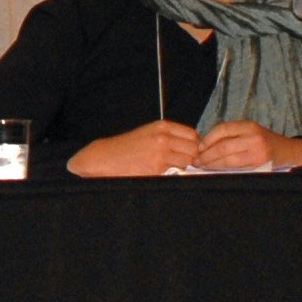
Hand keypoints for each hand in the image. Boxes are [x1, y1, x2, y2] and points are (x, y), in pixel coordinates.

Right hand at [68, 121, 199, 177]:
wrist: (106, 157)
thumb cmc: (127, 147)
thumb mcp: (149, 133)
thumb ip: (170, 136)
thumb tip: (193, 147)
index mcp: (162, 126)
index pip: (193, 135)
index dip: (195, 145)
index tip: (191, 152)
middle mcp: (163, 137)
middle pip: (194, 148)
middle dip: (192, 157)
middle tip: (184, 163)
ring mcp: (160, 153)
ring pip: (188, 162)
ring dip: (184, 167)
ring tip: (171, 168)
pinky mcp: (156, 169)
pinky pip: (176, 172)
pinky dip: (174, 174)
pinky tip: (163, 173)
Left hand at [195, 121, 301, 170]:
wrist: (289, 153)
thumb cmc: (264, 142)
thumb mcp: (250, 131)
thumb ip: (231, 135)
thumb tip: (204, 146)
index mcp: (249, 126)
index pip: (222, 129)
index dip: (207, 139)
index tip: (199, 148)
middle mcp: (254, 138)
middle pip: (223, 146)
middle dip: (206, 155)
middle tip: (196, 161)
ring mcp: (258, 154)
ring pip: (228, 160)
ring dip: (212, 165)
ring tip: (203, 167)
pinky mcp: (260, 167)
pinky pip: (237, 170)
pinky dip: (224, 171)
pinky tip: (216, 172)